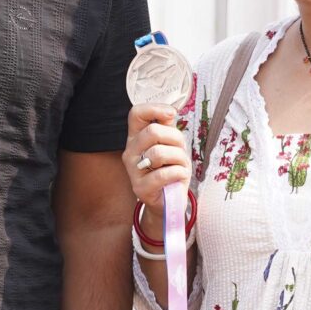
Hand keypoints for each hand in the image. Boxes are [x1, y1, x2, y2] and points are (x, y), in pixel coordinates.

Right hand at [125, 102, 192, 216]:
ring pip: (160, 152)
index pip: (136, 114)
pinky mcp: (140, 188)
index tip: (171, 114)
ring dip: (179, 158)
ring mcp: (133, 171)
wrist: (169, 200)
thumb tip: (170, 112)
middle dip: (176, 139)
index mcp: (136, 137)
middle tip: (180, 149)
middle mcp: (130, 152)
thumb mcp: (171, 145)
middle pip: (153, 131)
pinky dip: (179, 173)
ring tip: (180, 165)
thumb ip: (167, 127)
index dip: (154, 109)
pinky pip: (164, 174)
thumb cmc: (170, 170)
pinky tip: (180, 176)